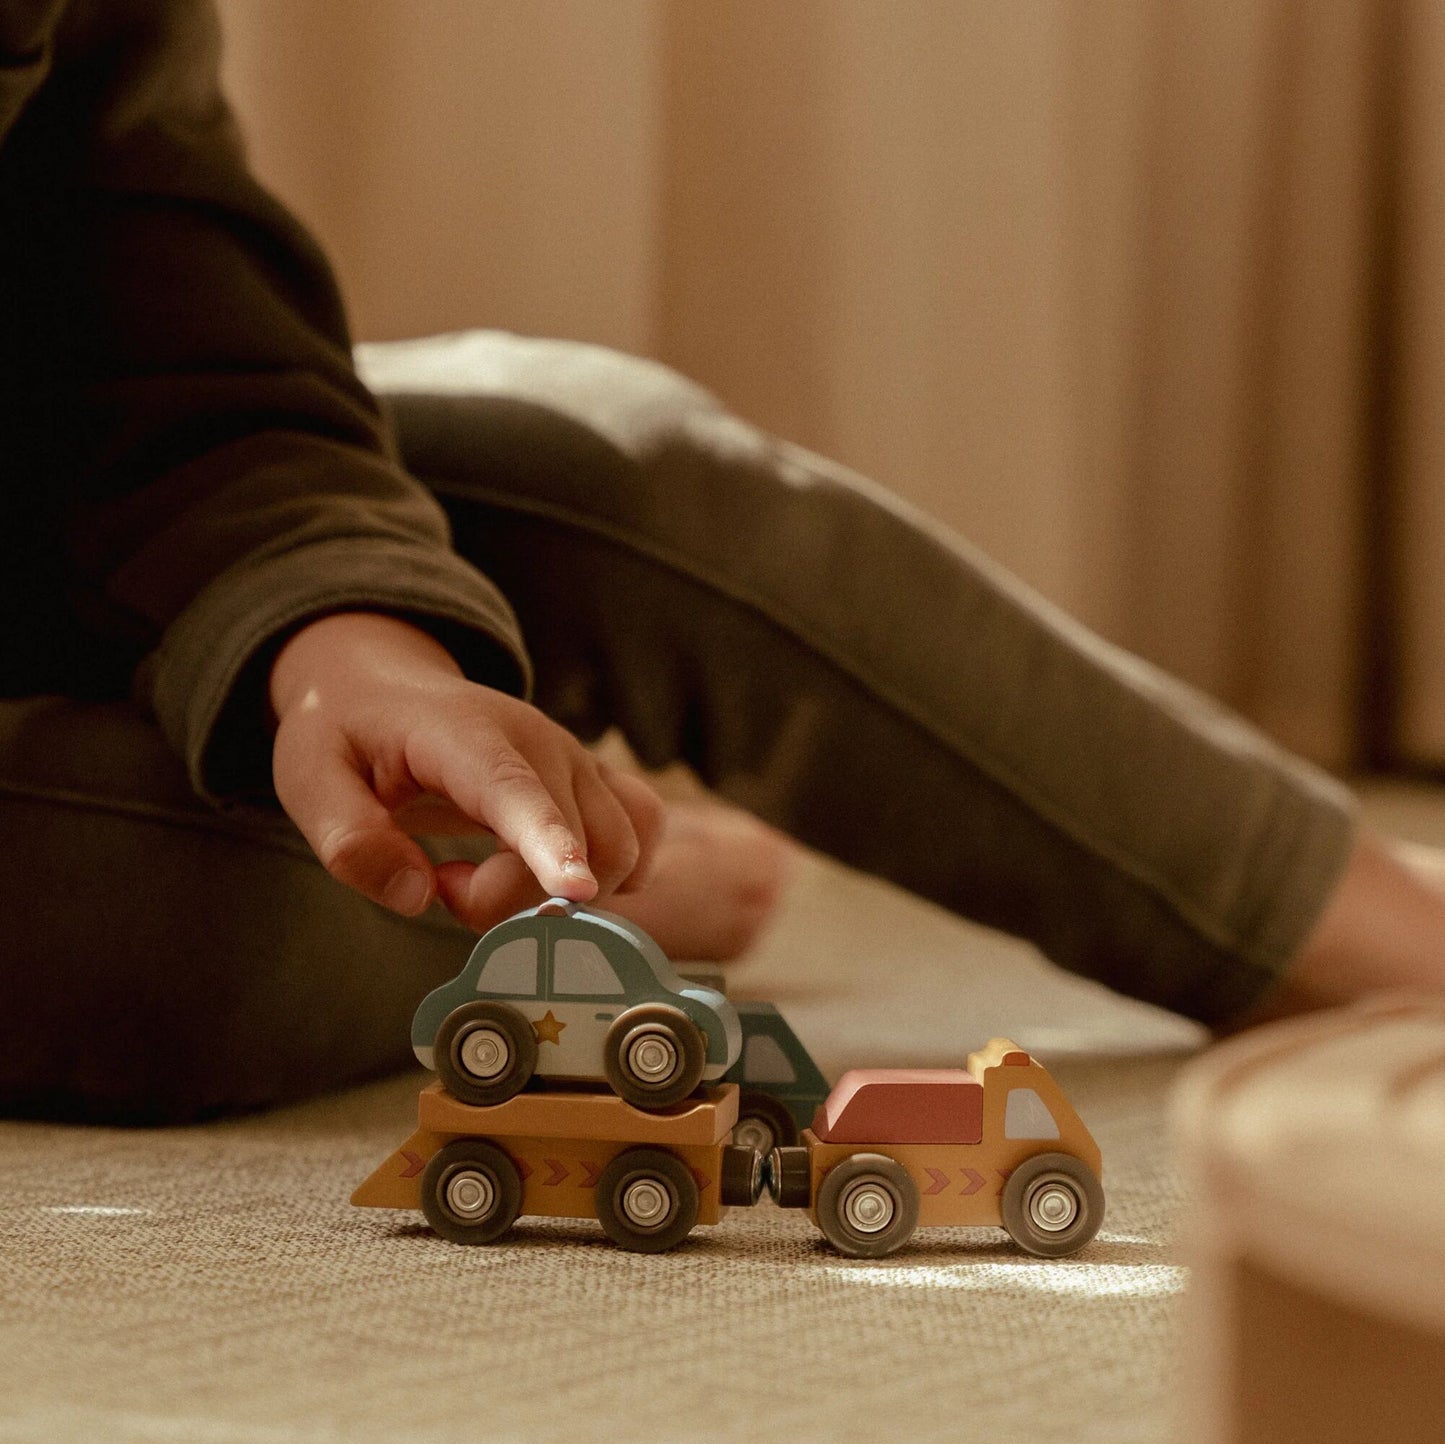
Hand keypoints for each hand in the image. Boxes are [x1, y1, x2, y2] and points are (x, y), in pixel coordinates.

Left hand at [268, 611, 663, 931]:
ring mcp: (577, 759)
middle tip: (441, 886)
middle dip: (510, 901)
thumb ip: (351, 841)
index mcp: (466, 735)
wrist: (384, 687)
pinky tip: (538, 873)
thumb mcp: (309, 781)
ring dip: (555, 895)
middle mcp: (540, 741)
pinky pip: (641, 836)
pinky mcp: (596, 780)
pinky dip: (606, 875)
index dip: (549, 842)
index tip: (576, 889)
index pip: (517, 791)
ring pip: (619, 851)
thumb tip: (417, 897)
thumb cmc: (345, 734)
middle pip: (576, 845)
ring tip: (482, 878)